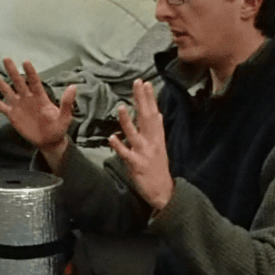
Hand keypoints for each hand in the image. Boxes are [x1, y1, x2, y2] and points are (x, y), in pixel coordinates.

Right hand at [0, 58, 76, 171]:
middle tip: (6, 59)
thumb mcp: (65, 117)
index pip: (34, 81)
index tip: (25, 62)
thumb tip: (73, 87)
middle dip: (12, 71)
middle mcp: (28, 98)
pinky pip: (1, 107)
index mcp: (41, 97)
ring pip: (7, 91)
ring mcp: (19, 106)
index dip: (30, 72)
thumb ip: (67, 103)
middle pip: (19, 82)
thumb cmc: (58, 129)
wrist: (49, 142)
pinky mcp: (13, 116)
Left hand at [109, 80, 173, 210]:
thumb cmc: (159, 168)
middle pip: (146, 118)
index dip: (150, 98)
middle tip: (137, 83)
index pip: (154, 113)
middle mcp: (152, 142)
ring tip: (121, 106)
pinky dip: (119, 146)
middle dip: (142, 100)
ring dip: (128, 121)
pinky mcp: (137, 165)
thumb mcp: (161, 146)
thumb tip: (158, 114)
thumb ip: (158, 130)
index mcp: (157, 136)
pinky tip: (111, 138)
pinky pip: (126, 154)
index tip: (146, 83)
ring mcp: (144, 153)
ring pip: (135, 134)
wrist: (163, 191)